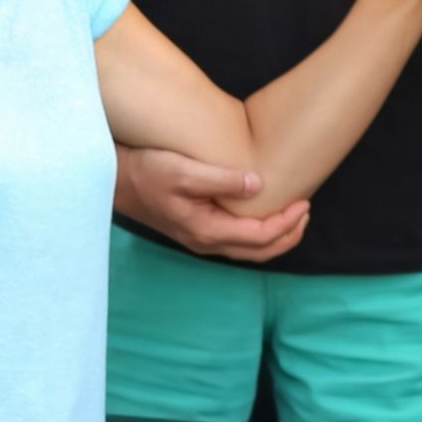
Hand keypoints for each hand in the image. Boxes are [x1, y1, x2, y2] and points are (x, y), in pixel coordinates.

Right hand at [115, 147, 310, 260]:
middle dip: (288, 235)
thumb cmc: (146, 171)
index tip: (304, 202)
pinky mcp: (196, 230)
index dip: (287, 222)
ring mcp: (200, 239)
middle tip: (306, 211)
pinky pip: (236, 240)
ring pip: (248, 249)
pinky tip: (264, 213)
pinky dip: (258, 233)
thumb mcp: (184, 171)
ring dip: (275, 236)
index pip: (259, 236)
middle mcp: (206, 241)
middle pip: (259, 251)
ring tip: (294, 215)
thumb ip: (222, 179)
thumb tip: (258, 184)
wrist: (115, 180)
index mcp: (207, 230)